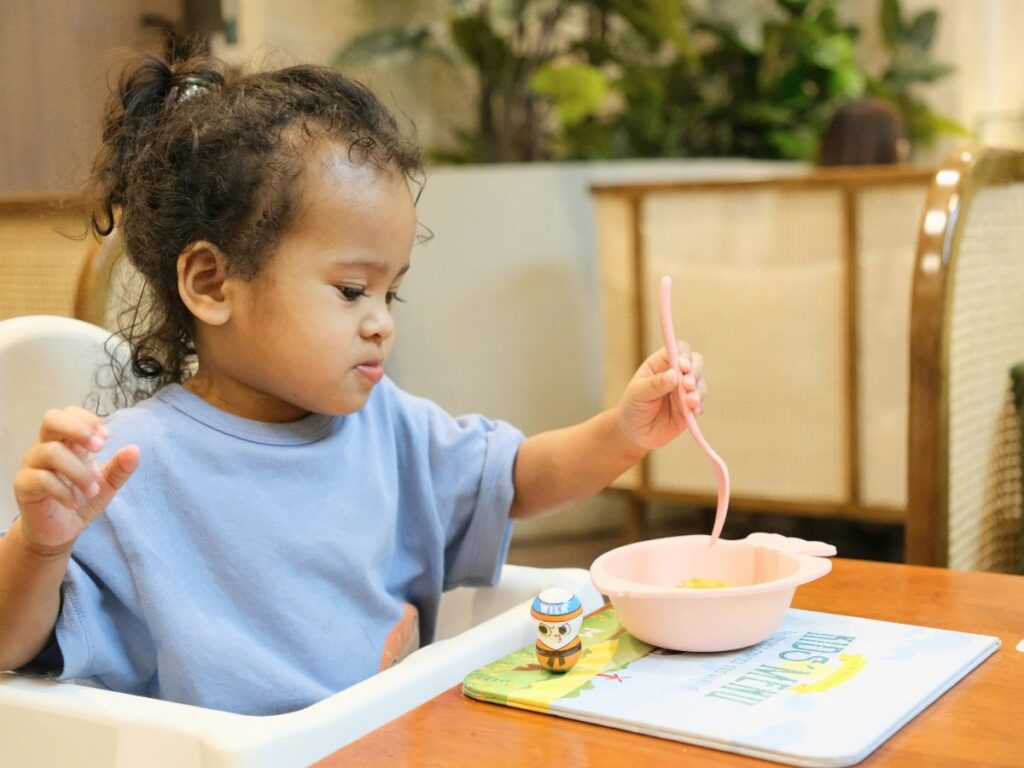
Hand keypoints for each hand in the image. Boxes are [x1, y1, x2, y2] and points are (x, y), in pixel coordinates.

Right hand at [13, 407, 138, 555]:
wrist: (61, 531)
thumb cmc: (82, 500)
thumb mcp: (107, 484)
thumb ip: (121, 467)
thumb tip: (135, 449)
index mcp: (68, 442)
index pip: (70, 413)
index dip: (88, 420)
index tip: (106, 438)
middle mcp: (46, 448)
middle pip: (51, 419)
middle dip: (78, 429)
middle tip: (99, 448)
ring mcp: (32, 465)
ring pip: (51, 452)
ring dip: (79, 471)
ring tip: (92, 490)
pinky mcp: (24, 485)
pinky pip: (41, 479)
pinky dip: (63, 491)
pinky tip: (74, 503)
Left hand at [614, 339, 705, 452]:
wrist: (634, 433)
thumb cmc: (632, 407)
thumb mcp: (638, 394)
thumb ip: (655, 384)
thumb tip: (673, 374)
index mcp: (660, 364)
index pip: (678, 350)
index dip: (684, 355)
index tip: (683, 366)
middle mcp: (676, 374)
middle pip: (696, 362)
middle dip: (695, 372)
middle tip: (687, 385)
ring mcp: (685, 390)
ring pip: (700, 383)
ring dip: (698, 390)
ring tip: (689, 401)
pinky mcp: (690, 407)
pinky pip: (701, 404)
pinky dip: (699, 406)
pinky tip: (693, 411)